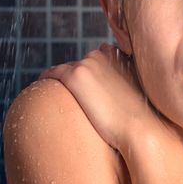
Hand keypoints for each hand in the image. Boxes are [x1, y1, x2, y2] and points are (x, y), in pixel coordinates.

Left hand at [40, 44, 166, 151]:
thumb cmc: (142, 116)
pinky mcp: (74, 77)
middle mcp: (100, 55)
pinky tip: (41, 89)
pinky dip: (46, 79)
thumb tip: (119, 76)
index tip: (84, 87)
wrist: (140, 128)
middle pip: (78, 64)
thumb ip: (128, 80)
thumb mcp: (138, 92)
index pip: (94, 59)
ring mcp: (86, 64)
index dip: (89, 74)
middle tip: (69, 95)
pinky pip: (52, 74)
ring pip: (64, 69)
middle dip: (73, 76)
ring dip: (59, 79)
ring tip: (51, 92)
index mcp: (115, 55)